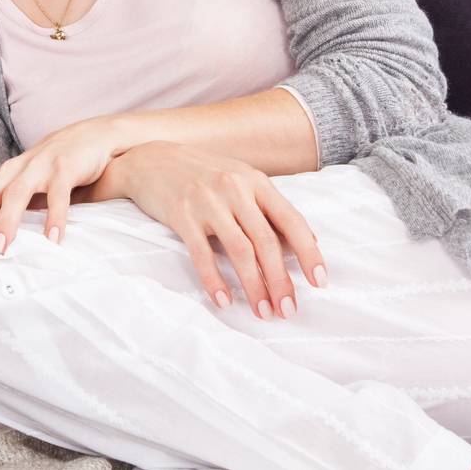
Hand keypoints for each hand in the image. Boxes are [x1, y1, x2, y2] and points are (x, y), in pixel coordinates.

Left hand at [0, 114, 130, 257]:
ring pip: (16, 195)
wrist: (94, 136)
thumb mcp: (27, 188)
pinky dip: (56, 217)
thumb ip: (8, 210)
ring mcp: (39, 167)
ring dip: (6, 222)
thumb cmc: (54, 169)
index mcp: (1, 178)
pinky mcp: (65, 167)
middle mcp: (14, 171)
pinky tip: (54, 240)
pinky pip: (59, 195)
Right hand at [112, 140, 325, 320]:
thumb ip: (268, 208)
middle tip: (288, 310)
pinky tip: (224, 301)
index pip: (291, 220)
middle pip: (266, 242)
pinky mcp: (181, 214)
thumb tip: (305, 242)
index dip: (308, 253)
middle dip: (280, 281)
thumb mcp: (240, 180)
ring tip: (263, 311)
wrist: (151, 158)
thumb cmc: (202, 173)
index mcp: (256, 181)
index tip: (319, 282)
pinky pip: (202, 254)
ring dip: (254, 286)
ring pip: (240, 251)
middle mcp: (235, 189)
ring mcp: (207, 201)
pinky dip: (215, 280)